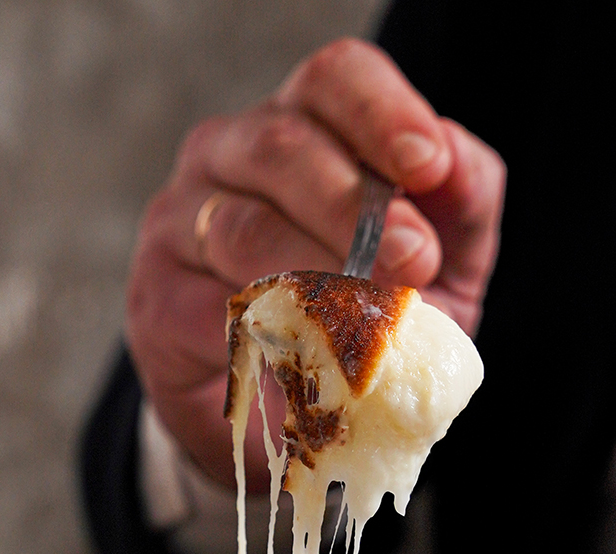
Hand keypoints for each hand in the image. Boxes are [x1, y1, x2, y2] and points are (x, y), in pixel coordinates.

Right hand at [125, 38, 504, 490]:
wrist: (288, 412)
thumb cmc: (360, 319)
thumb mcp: (436, 269)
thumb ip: (459, 210)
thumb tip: (455, 164)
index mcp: (299, 125)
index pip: (333, 80)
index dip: (381, 113)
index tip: (426, 167)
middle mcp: (226, 156)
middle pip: (281, 146)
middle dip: (354, 206)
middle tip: (413, 262)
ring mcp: (179, 224)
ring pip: (241, 227)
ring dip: (312, 272)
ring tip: (365, 316)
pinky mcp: (156, 300)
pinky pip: (205, 308)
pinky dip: (261, 333)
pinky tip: (302, 356)